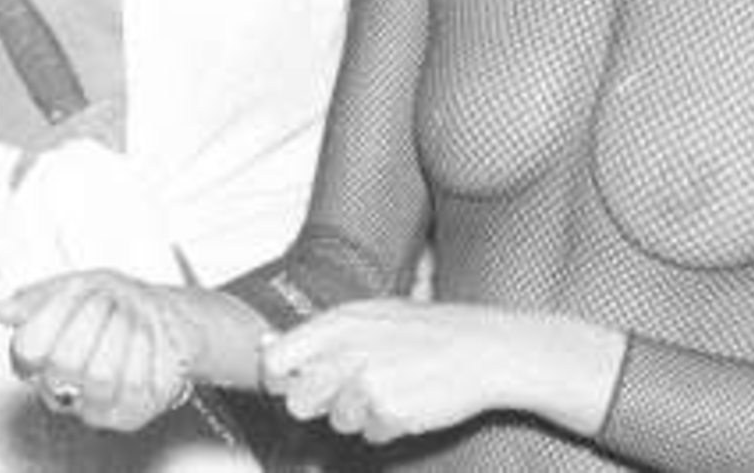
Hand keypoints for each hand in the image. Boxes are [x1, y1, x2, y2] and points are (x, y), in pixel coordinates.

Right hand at [0, 270, 198, 433]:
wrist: (168, 321)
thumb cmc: (119, 305)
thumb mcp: (82, 284)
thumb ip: (40, 295)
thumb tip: (0, 308)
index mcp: (38, 357)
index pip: (28, 347)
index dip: (56, 313)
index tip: (79, 291)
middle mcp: (58, 388)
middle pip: (65, 361)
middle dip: (96, 318)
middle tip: (112, 301)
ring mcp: (91, 406)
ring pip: (99, 375)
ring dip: (123, 333)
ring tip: (133, 318)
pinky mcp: (125, 416)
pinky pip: (132, 385)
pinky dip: (145, 350)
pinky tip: (148, 339)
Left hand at [260, 300, 621, 445]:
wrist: (488, 348)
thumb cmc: (430, 332)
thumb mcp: (372, 317)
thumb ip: (318, 334)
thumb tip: (265, 347)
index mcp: (341, 320)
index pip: (276, 362)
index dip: (283, 380)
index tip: (301, 381)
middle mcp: (348, 350)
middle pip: (299, 401)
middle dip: (322, 404)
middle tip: (358, 388)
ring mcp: (368, 383)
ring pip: (338, 422)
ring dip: (362, 415)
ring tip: (396, 388)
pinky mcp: (390, 411)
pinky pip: (371, 435)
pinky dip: (390, 426)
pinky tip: (413, 401)